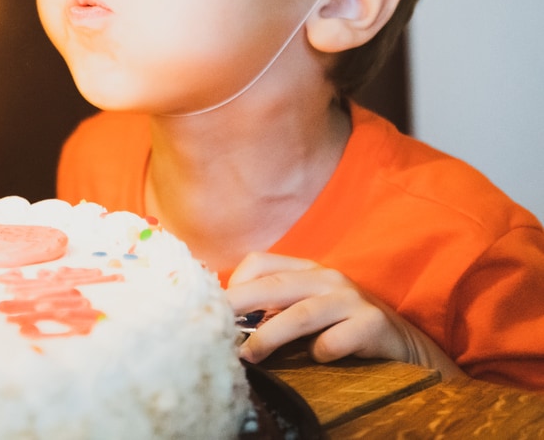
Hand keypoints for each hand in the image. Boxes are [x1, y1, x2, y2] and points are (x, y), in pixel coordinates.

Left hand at [226, 252, 464, 379]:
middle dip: (238, 306)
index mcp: (306, 269)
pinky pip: (335, 340)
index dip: (235, 284)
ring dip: (269, 337)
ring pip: (300, 314)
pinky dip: (320, 352)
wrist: (406, 346)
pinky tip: (317, 360)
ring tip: (249, 356)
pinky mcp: (373, 324)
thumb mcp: (309, 310)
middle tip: (215, 327)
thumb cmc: (345, 328)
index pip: (259, 263)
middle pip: (273, 286)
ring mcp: (351, 298)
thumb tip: (229, 322)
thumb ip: (275, 309)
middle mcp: (327, 277)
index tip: (218, 310)